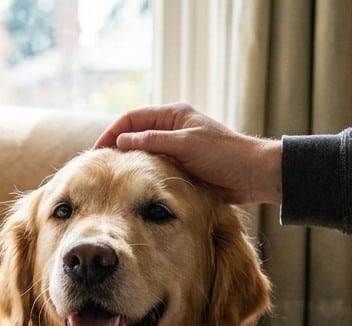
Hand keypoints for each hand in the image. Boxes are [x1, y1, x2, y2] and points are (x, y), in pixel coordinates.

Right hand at [95, 103, 283, 205]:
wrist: (253, 175)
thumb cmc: (224, 155)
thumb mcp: (186, 145)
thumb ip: (153, 141)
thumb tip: (122, 141)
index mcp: (173, 115)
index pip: (132, 118)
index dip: (112, 132)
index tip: (97, 151)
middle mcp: (172, 128)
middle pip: (135, 134)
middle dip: (116, 147)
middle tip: (99, 166)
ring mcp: (176, 147)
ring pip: (143, 153)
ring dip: (129, 162)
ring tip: (112, 177)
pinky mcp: (182, 166)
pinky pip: (155, 167)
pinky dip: (142, 174)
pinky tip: (133, 186)